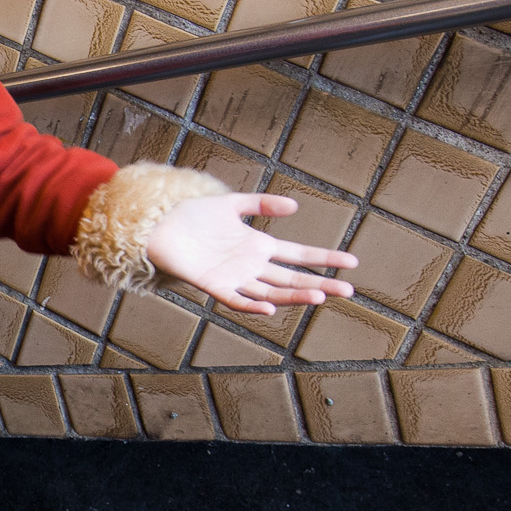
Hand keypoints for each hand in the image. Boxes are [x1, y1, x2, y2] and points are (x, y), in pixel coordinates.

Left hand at [145, 193, 357, 314]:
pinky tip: (269, 307)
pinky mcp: (212, 285)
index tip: (352, 262)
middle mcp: (250, 265)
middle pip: (292, 278)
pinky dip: (251, 304)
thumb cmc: (192, 215)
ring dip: (294, 296)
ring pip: (271, 291)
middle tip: (349, 291)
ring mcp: (233, 277)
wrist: (158, 225)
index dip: (325, 259)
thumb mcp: (231, 203)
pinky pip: (236, 299)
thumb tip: (295, 206)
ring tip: (320, 296)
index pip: (299, 255)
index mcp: (258, 246)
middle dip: (320, 284)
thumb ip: (261, 203)